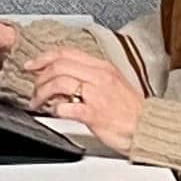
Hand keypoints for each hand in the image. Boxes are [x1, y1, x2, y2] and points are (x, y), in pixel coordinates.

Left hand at [25, 46, 145, 154]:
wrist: (147, 128)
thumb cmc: (131, 110)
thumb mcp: (112, 84)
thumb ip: (90, 78)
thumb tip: (64, 78)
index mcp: (103, 67)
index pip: (66, 53)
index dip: (44, 57)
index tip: (32, 65)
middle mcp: (99, 77)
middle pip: (59, 65)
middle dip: (39, 77)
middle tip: (33, 88)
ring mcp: (96, 95)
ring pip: (59, 83)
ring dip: (42, 93)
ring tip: (38, 103)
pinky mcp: (94, 114)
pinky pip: (66, 107)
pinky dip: (55, 110)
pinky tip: (55, 113)